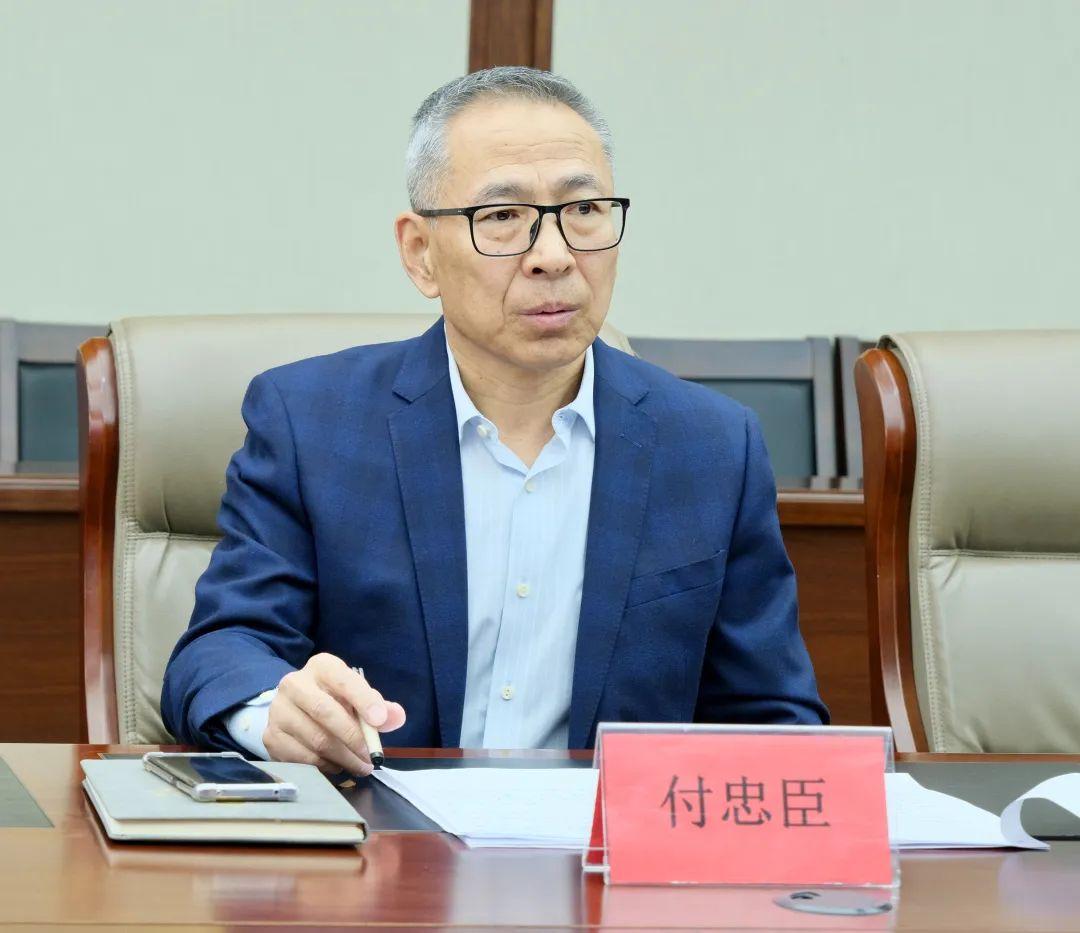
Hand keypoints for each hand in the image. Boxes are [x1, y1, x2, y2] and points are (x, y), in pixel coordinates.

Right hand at [263, 653, 406, 775]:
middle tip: (371, 756)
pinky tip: (337, 765)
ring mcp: (279, 711)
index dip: (363, 700)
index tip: (380, 721)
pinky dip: (325, 766)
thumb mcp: (357, 696)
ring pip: (316, 739)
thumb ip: (379, 706)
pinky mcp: (271, 736)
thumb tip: (395, 717)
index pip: (343, 680)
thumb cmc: (333, 699)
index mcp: (321, 667)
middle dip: (353, 737)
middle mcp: (294, 684)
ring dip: (343, 757)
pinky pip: (302, 758)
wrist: (295, 707)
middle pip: (325, 712)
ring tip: (360, 765)